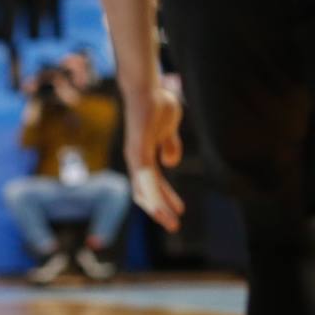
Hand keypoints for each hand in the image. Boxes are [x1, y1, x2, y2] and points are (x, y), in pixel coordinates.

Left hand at [124, 86, 185, 231]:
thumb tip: (170, 163)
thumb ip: (168, 146)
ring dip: (158, 207)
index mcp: (142, 156)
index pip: (150, 185)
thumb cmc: (155, 106)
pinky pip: (146, 176)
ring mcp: (135, 154)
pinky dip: (153, 192)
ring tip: (171, 222)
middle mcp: (135, 159)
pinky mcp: (138, 148)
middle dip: (159, 211)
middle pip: (144, 192)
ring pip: (145, 189)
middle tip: (174, 226)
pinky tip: (161, 205)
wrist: (146, 88)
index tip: (179, 212)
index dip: (163, 200)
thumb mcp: (168, 130)